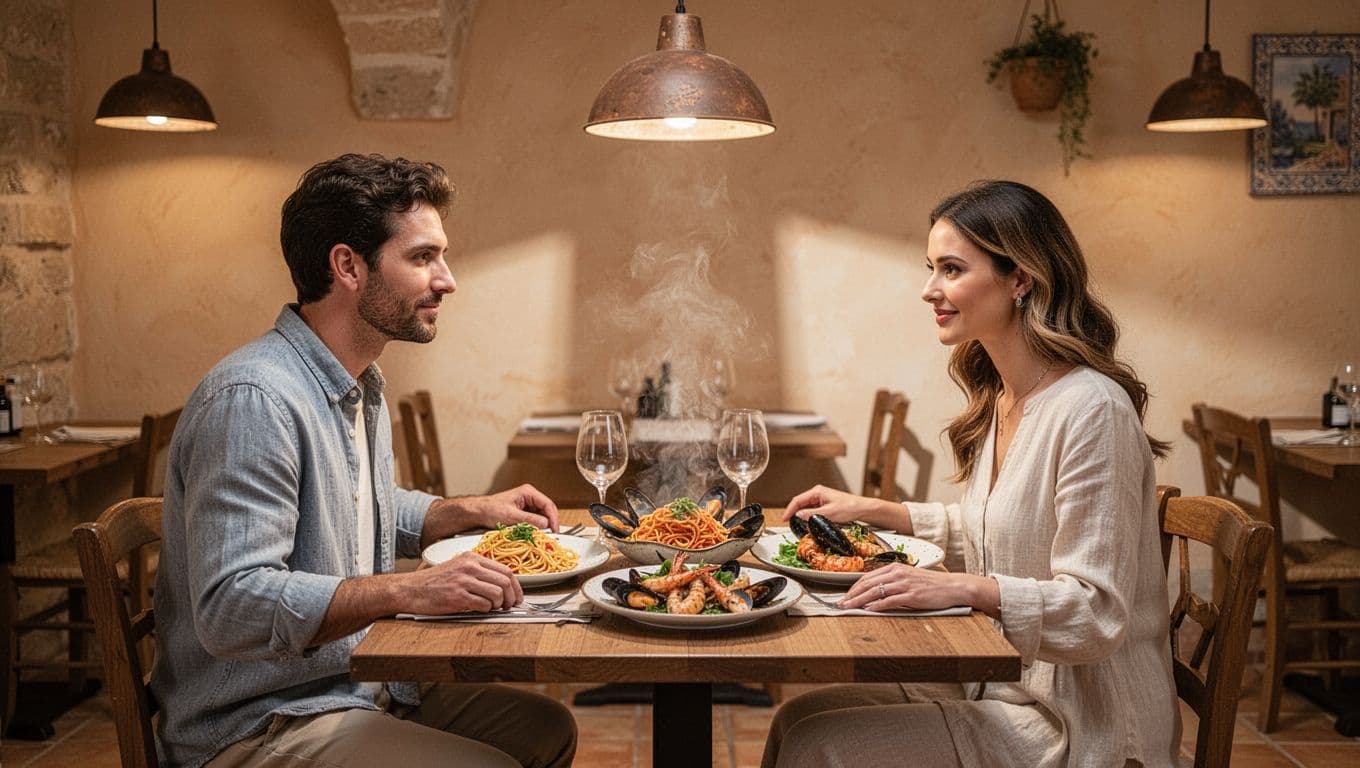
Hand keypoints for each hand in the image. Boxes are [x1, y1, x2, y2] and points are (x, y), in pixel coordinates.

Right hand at [401, 551, 522, 613]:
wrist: (410, 589)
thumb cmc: (434, 582)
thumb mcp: (458, 568)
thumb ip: (479, 573)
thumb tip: (503, 586)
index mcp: (472, 558)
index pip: (505, 570)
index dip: (516, 586)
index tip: (517, 596)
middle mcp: (470, 566)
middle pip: (505, 581)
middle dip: (512, 597)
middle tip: (509, 606)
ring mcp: (464, 581)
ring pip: (497, 593)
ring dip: (499, 605)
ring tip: (492, 608)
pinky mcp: (458, 596)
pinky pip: (484, 605)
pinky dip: (486, 610)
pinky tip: (479, 610)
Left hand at [435, 484, 560, 537]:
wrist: (477, 513)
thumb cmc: (490, 510)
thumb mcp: (511, 516)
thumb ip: (530, 520)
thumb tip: (545, 525)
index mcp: (528, 492)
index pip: (548, 505)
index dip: (553, 518)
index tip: (554, 530)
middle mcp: (530, 498)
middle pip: (547, 511)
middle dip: (549, 523)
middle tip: (550, 536)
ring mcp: (527, 506)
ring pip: (542, 517)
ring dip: (542, 527)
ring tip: (542, 537)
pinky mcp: (523, 514)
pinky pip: (534, 521)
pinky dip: (536, 529)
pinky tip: (534, 535)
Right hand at [783, 485, 908, 531]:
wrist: (863, 509)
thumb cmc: (850, 507)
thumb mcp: (829, 513)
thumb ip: (812, 515)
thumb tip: (798, 516)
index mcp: (817, 491)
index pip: (797, 500)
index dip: (789, 510)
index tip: (784, 519)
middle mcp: (818, 494)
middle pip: (800, 504)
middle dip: (794, 514)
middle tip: (789, 524)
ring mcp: (822, 500)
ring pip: (806, 508)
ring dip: (802, 516)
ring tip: (798, 526)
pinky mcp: (826, 506)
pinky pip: (813, 512)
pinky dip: (809, 518)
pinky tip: (809, 524)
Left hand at [840, 565, 995, 616]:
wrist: (953, 586)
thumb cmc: (932, 584)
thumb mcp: (909, 578)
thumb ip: (892, 583)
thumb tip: (874, 593)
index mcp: (895, 568)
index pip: (867, 577)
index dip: (853, 587)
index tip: (844, 596)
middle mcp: (897, 574)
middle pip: (867, 584)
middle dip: (851, 594)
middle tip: (840, 603)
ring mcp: (904, 584)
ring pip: (875, 592)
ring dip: (859, 601)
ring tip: (848, 607)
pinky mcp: (912, 596)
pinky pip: (890, 600)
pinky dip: (877, 605)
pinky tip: (868, 610)